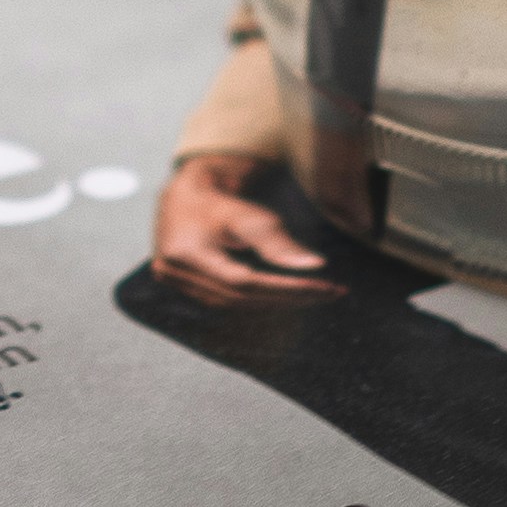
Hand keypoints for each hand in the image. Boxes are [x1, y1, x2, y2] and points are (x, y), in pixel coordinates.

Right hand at [152, 46, 340, 297]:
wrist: (182, 200)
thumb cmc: (218, 204)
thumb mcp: (246, 214)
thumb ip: (276, 241)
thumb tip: (315, 265)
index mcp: (187, 253)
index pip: (244, 281)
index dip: (285, 288)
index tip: (323, 287)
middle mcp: (176, 274)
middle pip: (242, 298)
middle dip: (288, 298)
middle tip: (329, 293)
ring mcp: (177, 285)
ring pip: (236, 306)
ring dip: (277, 304)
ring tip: (314, 295)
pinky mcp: (187, 291)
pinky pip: (229, 305)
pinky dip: (260, 303)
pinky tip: (286, 298)